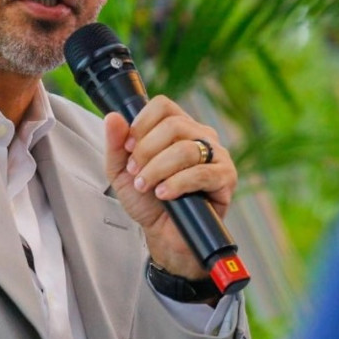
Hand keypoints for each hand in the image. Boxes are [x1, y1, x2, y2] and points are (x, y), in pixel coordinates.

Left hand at [103, 96, 237, 279]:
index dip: (141, 124)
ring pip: (186, 148)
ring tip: (146, 186)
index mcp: (177, 127)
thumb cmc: (146, 199)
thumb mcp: (121, 171)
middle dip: (146, 151)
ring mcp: (216, 155)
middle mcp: (200, 135)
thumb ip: (115, 144)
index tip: (129, 147)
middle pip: (173, 125)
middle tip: (135, 172)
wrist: (163, 232)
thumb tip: (112, 117)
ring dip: (158, 169)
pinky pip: (202, 173)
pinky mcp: (226, 178)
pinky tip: (164, 194)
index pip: (163, 106)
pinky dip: (176, 184)